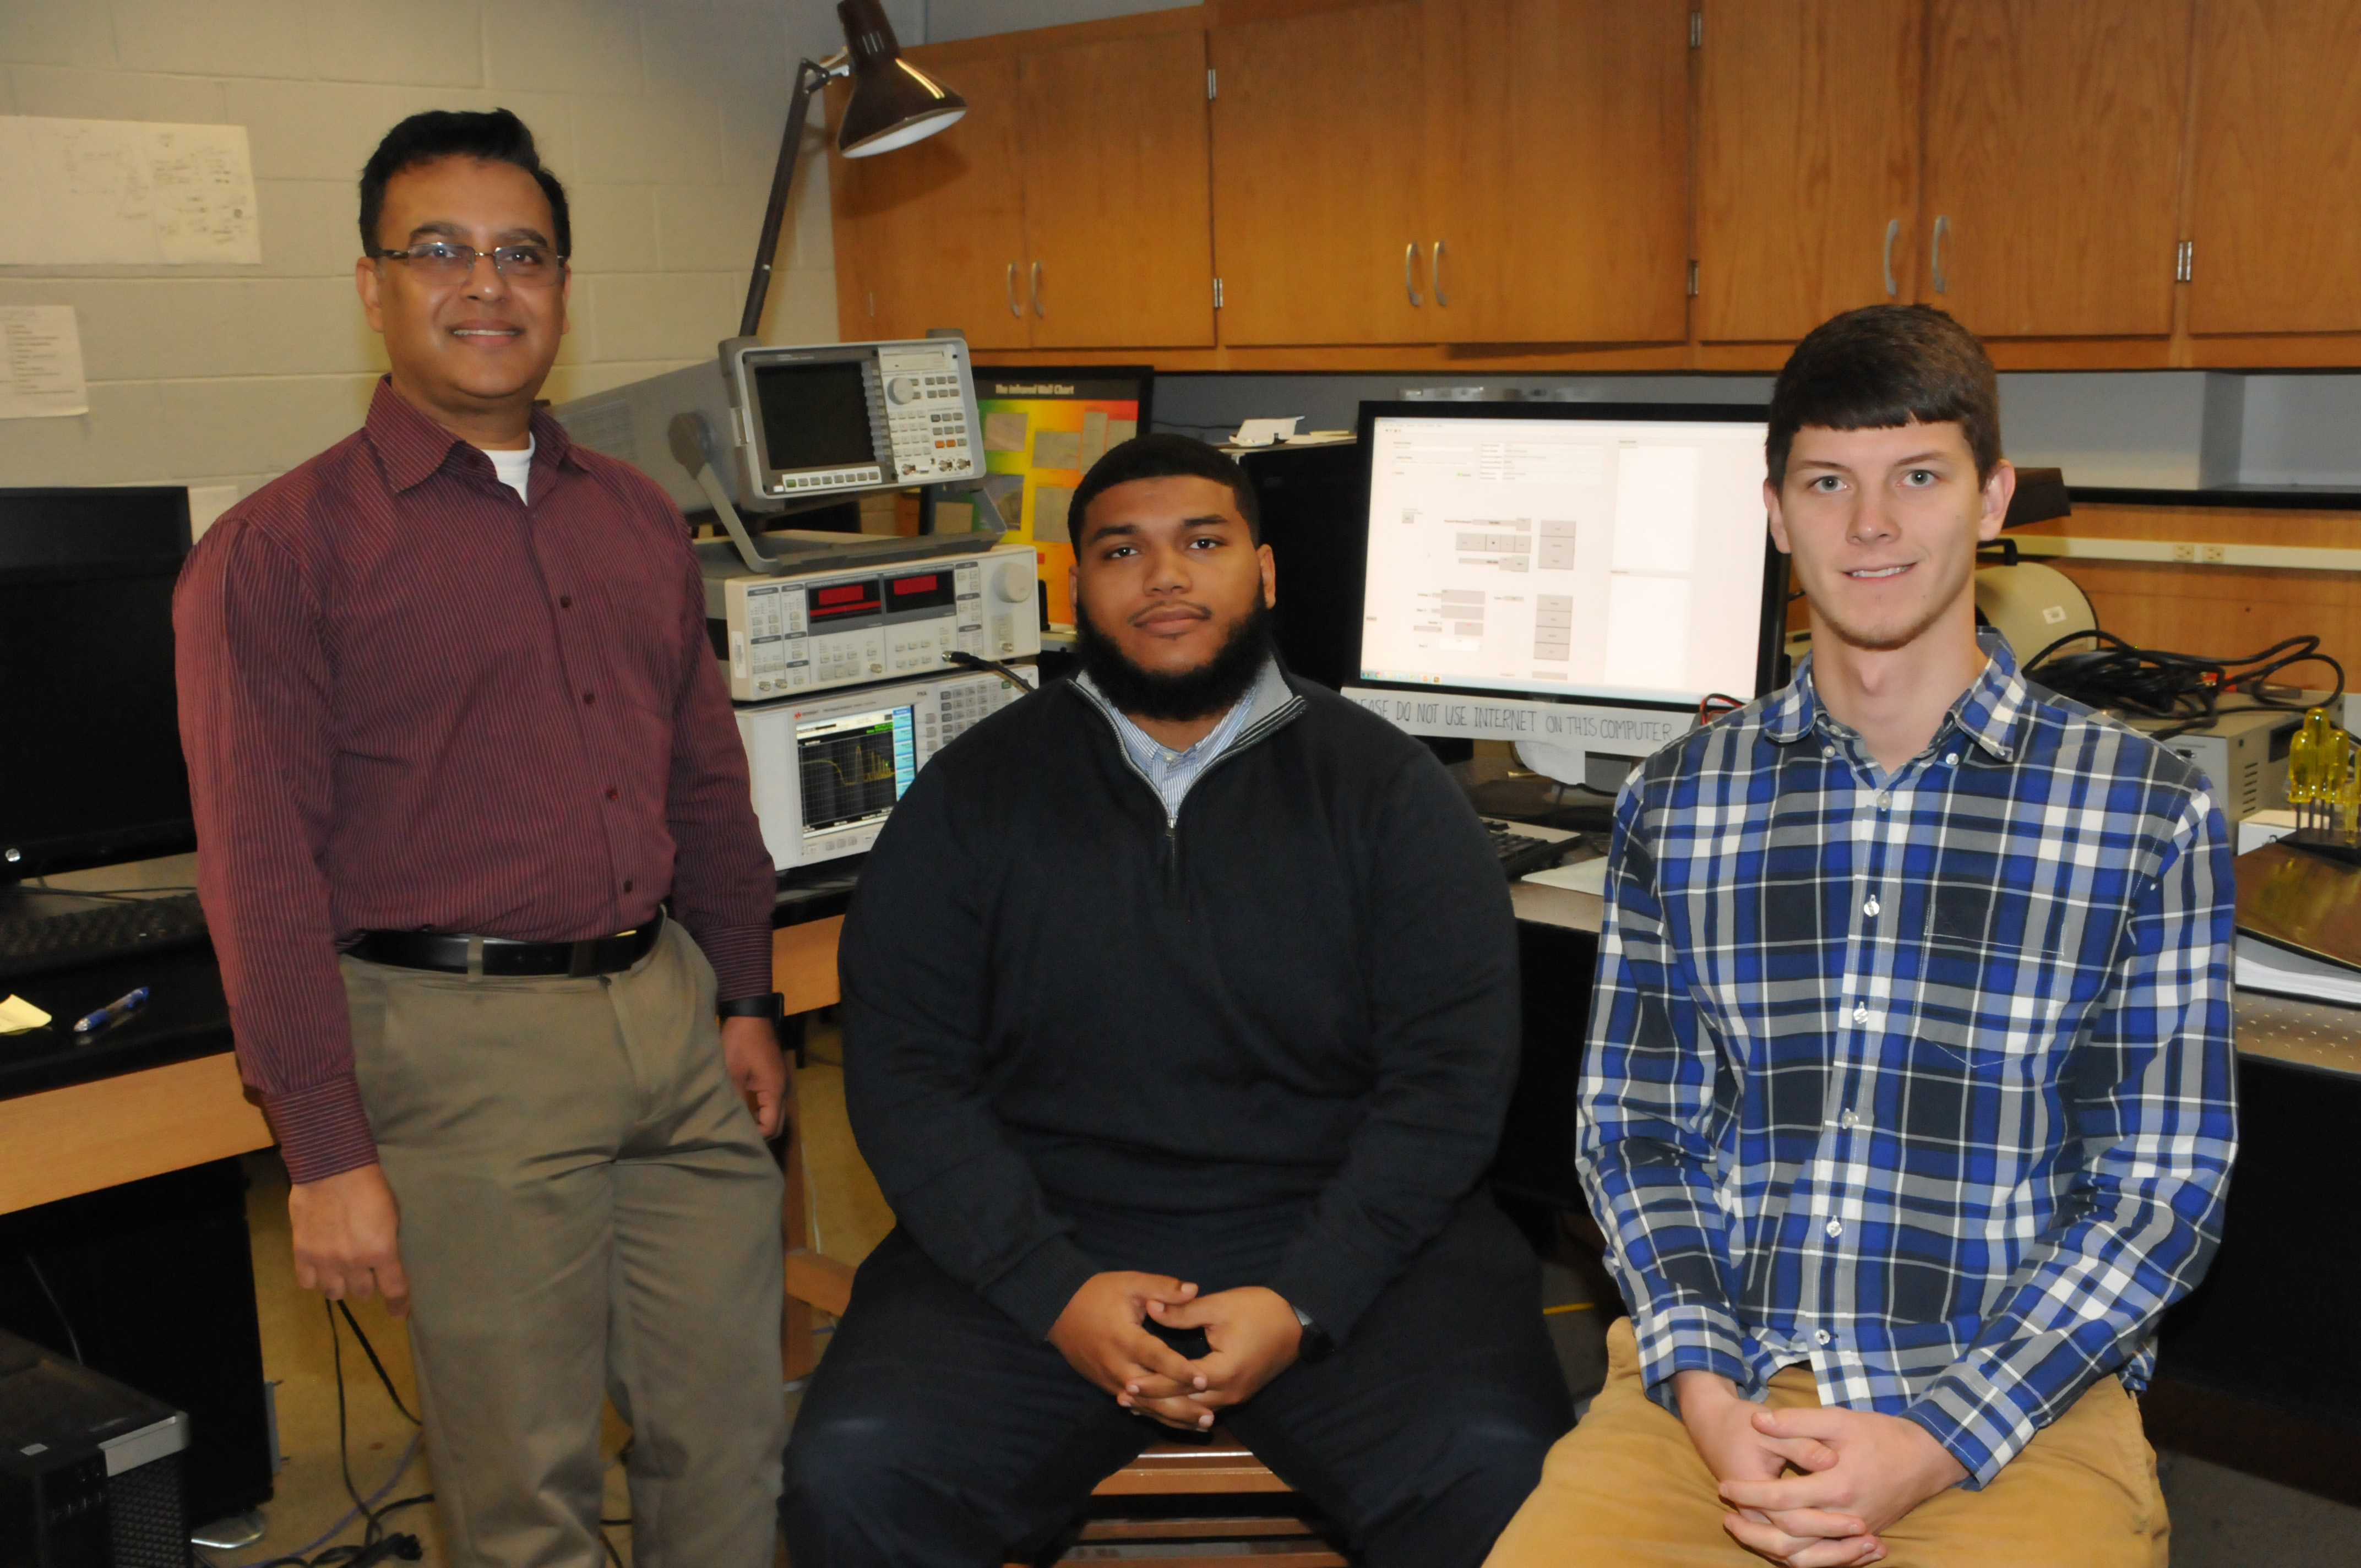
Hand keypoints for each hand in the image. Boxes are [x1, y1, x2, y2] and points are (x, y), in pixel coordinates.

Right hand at [288, 1163, 409, 1318]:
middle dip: (366, 1284)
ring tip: (341, 1272)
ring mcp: (326, 1260)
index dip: (398, 1304)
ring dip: (340, 1285)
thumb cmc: (369, 1185)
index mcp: (382, 1251)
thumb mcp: (391, 1214)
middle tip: (364, 1271)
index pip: (394, 1289)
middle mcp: (354, 1262)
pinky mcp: (302, 1254)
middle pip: (362, 1293)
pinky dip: (315, 1278)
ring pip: (334, 1293)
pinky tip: (319, 1267)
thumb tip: (384, 1259)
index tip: (398, 1313)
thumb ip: (386, 1241)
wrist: (331, 1168)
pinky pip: (308, 1283)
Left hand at [721, 1015, 785, 1137]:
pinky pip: (771, 1102)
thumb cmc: (740, 1042)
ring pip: (775, 1112)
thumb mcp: (732, 1072)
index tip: (736, 1138)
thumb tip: (729, 1121)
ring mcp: (780, 1082)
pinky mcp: (773, 1076)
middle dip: (761, 1133)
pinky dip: (761, 1111)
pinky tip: (745, 1111)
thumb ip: (734, 1098)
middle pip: (777, 1123)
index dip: (756, 1136)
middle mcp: (782, 1089)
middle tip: (738, 1137)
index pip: (771, 1126)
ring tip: (740, 1126)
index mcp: (774, 1090)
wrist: (750, 1013)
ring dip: (761, 1122)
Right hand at [1048, 1273, 1208, 1430]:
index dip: (1179, 1370)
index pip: (1155, 1358)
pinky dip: (1157, 1415)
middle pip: (1151, 1393)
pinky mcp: (1107, 1387)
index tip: (1204, 1379)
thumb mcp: (1130, 1283)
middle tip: (1211, 1417)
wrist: (1058, 1310)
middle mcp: (1117, 1365)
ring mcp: (1110, 1380)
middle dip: (1181, 1406)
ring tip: (1203, 1424)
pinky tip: (1179, 1422)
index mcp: (1124, 1338)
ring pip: (1145, 1407)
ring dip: (1173, 1417)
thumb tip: (1193, 1289)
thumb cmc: (1097, 1293)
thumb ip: (1162, 1288)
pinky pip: (1135, 1407)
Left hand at [1142, 1286, 1301, 1417]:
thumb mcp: (1220, 1306)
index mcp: (1223, 1371)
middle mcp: (1229, 1392)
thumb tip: (1150, 1308)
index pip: (1179, 1383)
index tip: (1126, 1381)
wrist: (1298, 1321)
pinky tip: (1166, 1402)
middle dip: (1153, 1402)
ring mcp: (1235, 1396)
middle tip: (1122, 1397)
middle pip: (1184, 1404)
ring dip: (1166, 1407)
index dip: (1152, 1383)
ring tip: (1137, 1404)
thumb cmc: (1260, 1309)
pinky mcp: (1238, 1393)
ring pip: (1193, 1410)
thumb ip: (1183, 1311)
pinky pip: (1204, 1407)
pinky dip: (1183, 1405)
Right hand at [1673, 1370, 1869, 1564]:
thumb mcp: (1766, 1426)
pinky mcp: (1766, 1521)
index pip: (1790, 1519)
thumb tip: (1830, 1460)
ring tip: (1872, 1548)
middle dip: (1835, 1550)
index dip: (1827, 1523)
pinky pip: (1795, 1551)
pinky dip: (1825, 1554)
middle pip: (1792, 1548)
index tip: (1860, 1521)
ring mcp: (1758, 1521)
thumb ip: (1799, 1443)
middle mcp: (1752, 1513)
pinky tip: (1857, 1548)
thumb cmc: (1740, 1424)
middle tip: (1871, 1539)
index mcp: (1751, 1489)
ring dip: (1833, 1558)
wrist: (1713, 1426)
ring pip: (1793, 1557)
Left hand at [1717, 1405, 1968, 1565]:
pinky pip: (1830, 1558)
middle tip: (1727, 1518)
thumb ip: (1797, 1421)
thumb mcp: (1838, 1419)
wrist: (1927, 1456)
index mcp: (1837, 1485)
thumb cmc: (1881, 1434)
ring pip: (1810, 1557)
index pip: (1781, 1499)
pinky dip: (1805, 1557)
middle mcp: (1848, 1516)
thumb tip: (1759, 1421)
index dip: (1748, 1493)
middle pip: (1791, 1538)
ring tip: (1748, 1535)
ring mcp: (1859, 1530)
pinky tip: (1783, 1547)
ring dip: (1775, 1550)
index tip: (1724, 1485)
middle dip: (1754, 1532)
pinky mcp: (1865, 1535)